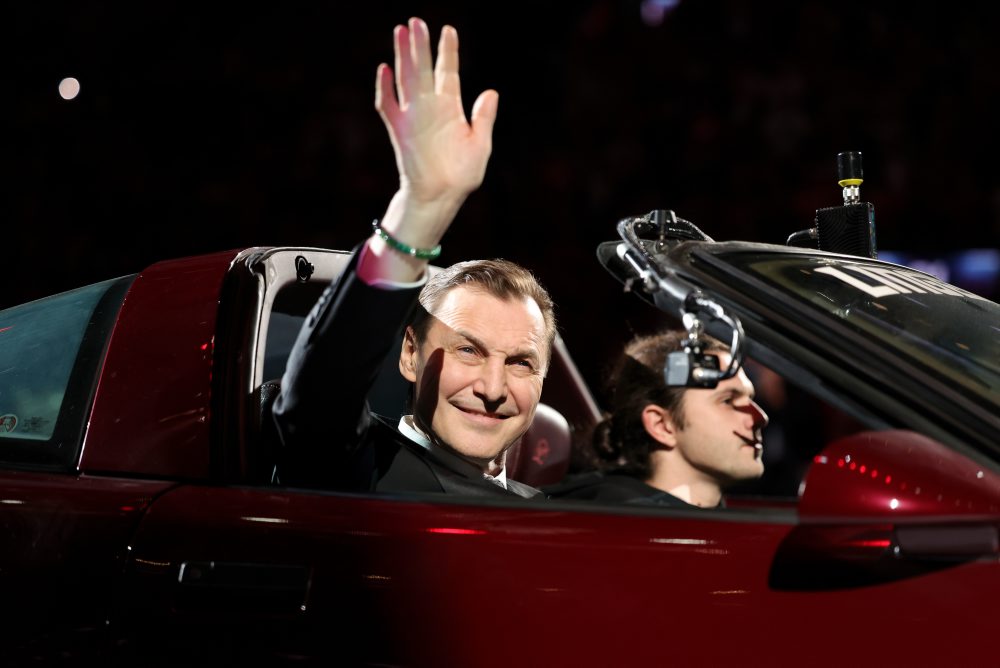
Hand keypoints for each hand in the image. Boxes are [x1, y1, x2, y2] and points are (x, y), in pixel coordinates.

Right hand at [375, 17, 497, 209]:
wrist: (441, 197)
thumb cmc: (462, 174)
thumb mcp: (480, 144)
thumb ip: (483, 118)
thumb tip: (491, 92)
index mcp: (450, 109)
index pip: (448, 73)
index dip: (448, 51)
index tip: (448, 30)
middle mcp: (430, 108)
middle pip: (424, 70)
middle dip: (420, 46)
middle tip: (417, 21)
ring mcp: (413, 118)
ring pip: (405, 80)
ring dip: (402, 57)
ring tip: (400, 32)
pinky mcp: (399, 131)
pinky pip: (388, 106)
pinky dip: (385, 88)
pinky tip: (384, 69)